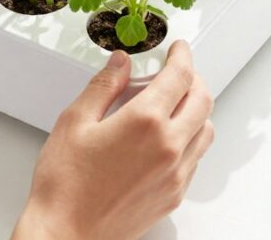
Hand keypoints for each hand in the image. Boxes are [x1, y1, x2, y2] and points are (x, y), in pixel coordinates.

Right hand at [13, 41, 213, 239]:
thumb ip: (104, 85)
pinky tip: (165, 138)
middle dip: (194, 79)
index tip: (177, 49)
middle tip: (178, 71)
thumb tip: (121, 63)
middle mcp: (169, 147)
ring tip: (172, 104)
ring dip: (196, 110)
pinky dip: (190, 139)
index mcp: (145, 122)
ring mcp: (175, 174)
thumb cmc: (65, 184)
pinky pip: (195, 158)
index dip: (182, 56)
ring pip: (206, 130)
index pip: (180, 76)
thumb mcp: (75, 121)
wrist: (66, 233)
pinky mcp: (173, 195)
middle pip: (203, 100)